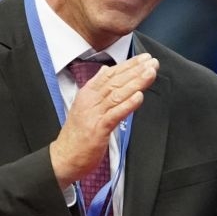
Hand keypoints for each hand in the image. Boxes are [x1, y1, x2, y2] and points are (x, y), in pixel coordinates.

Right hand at [50, 54, 157, 185]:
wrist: (63, 157)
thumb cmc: (77, 135)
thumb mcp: (84, 105)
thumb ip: (96, 88)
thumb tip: (105, 70)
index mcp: (88, 94)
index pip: (110, 74)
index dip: (129, 65)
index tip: (144, 58)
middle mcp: (90, 100)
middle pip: (116, 81)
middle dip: (136, 70)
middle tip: (153, 62)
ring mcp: (94, 114)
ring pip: (117, 94)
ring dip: (136, 83)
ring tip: (150, 73)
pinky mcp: (98, 129)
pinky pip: (115, 114)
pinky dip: (128, 104)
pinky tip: (139, 97)